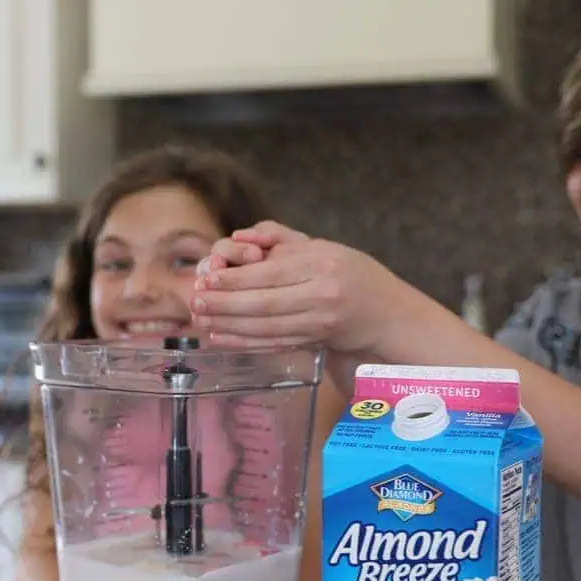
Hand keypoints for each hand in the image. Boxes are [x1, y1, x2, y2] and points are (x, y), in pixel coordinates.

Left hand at [192, 221, 401, 352]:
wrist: (384, 311)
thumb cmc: (349, 271)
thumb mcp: (321, 245)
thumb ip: (279, 237)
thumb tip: (240, 237)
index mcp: (321, 264)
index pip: (269, 273)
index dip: (234, 278)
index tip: (206, 277)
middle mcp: (322, 295)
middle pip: (264, 304)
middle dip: (224, 304)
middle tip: (195, 302)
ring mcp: (319, 323)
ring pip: (266, 328)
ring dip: (229, 325)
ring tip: (202, 318)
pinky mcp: (315, 343)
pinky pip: (274, 343)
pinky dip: (245, 342)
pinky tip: (222, 336)